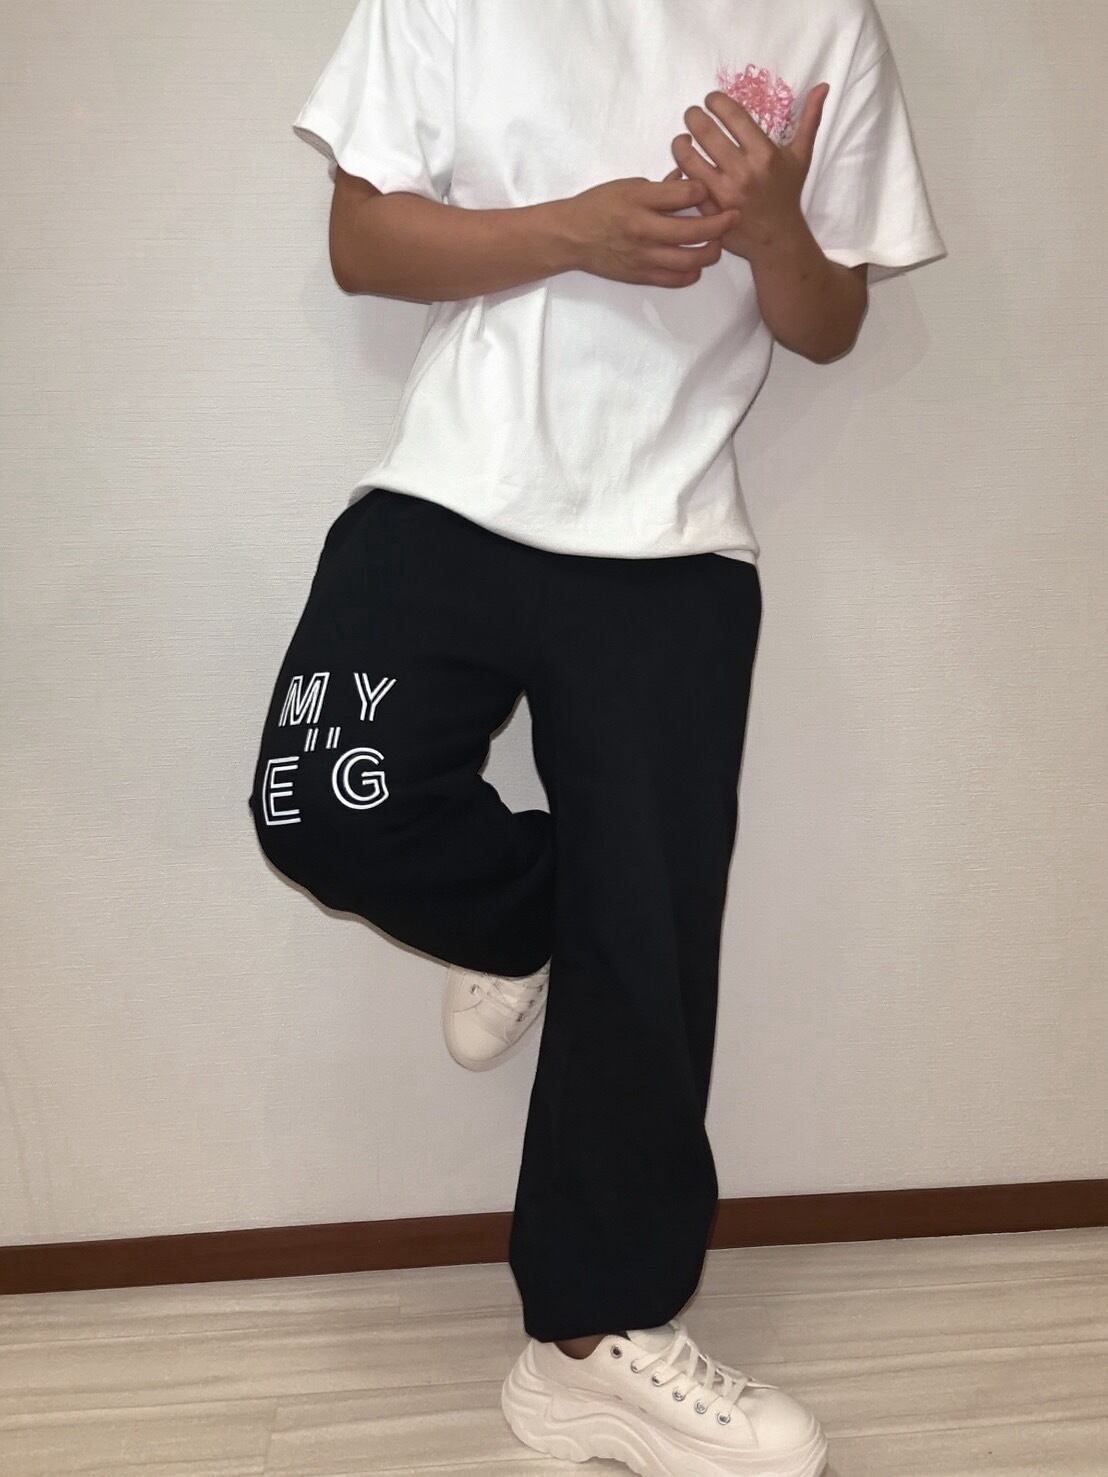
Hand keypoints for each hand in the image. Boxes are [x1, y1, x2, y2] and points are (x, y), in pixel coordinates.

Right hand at [553, 175, 740, 287]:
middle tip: (733, 216)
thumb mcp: (629, 185)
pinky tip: (696, 263)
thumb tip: (689, 179)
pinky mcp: (642, 275)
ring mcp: (644, 256)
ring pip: (691, 260)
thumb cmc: (600, 205)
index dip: (705, 190)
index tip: (711, 189)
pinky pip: (677, 279)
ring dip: (712, 251)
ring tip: (717, 243)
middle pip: (695, 231)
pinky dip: (693, 272)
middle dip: (721, 223)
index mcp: (640, 200)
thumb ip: (661, 187)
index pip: (686, 193)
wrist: (572, 236)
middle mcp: (644, 230)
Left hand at [666, 85, 829, 263]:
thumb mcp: (801, 157)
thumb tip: (823, 86)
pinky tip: (683, 163)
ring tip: (682, 138)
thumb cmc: (787, 193)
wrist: (777, 239)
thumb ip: (809, 120)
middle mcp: (743, 172)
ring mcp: (724, 194)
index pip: (733, 115)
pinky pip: (687, 185)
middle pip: (706, 132)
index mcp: (764, 154)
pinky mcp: (710, 211)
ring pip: (689, 158)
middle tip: (692, 115)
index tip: (711, 99)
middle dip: (693, 116)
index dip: (716, 101)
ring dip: (680, 143)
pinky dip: (680, 171)